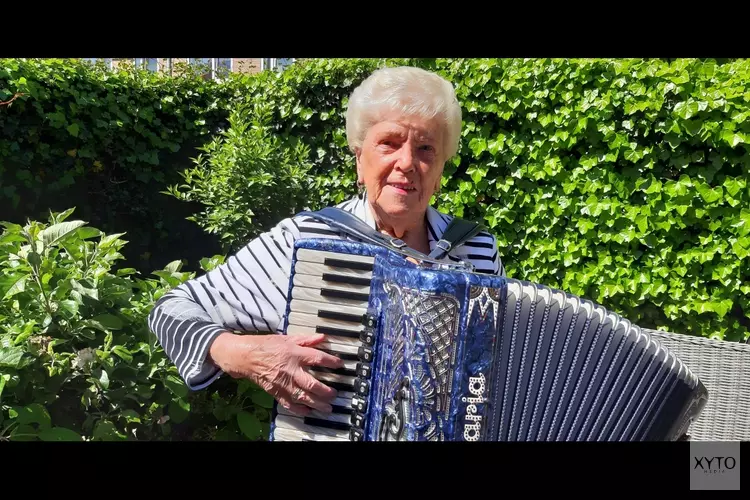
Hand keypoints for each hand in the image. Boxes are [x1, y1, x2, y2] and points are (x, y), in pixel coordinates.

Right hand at [208, 332, 343, 415]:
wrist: (244, 356)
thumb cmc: (265, 346)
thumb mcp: (287, 338)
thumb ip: (306, 339)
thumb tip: (322, 337)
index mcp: (294, 354)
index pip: (317, 358)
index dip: (331, 362)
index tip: (340, 364)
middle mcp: (290, 370)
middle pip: (311, 383)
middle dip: (325, 391)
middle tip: (334, 394)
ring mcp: (282, 383)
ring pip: (302, 397)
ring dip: (316, 404)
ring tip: (327, 408)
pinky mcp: (275, 391)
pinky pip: (288, 403)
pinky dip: (298, 409)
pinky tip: (307, 411)